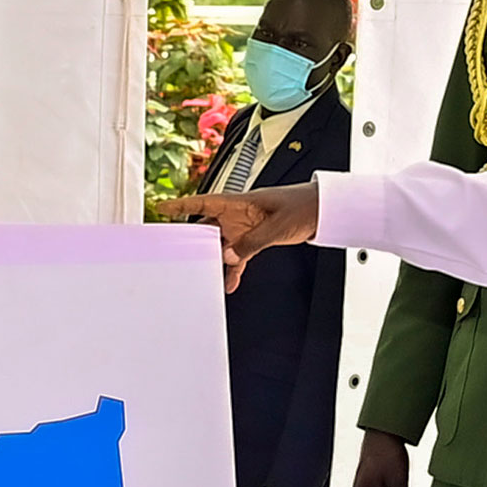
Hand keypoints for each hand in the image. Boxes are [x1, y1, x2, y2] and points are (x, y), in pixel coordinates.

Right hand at [159, 183, 323, 289]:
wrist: (324, 210)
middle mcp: (239, 215)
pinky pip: (239, 256)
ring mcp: (246, 228)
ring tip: (202, 273)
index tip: (162, 209)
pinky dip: (235, 269)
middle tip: (176, 251)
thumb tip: (228, 257)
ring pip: (222, 245)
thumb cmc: (303, 206)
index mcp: (240, 202)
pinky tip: (231, 283)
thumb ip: (251, 242)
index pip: (204, 203)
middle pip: (208, 226)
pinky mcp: (256, 239)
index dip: (182, 206)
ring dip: (214, 259)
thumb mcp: (276, 226)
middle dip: (192, 238)